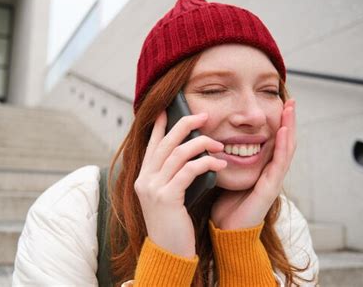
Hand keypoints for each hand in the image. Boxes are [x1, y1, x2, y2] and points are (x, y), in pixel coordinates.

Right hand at [134, 111, 227, 257]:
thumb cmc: (173, 223)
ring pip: (177, 154)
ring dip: (201, 144)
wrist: (168, 252)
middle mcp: (144, 179)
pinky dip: (206, 163)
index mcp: (143, 177)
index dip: (161, 125)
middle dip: (185, 125)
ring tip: (218, 143)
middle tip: (203, 116)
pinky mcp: (166, 198)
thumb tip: (188, 154)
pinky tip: (219, 162)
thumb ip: (172, 176)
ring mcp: (153, 188)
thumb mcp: (168, 195)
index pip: (152, 144)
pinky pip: (188, 171)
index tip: (169, 109)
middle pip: (165, 142)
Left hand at [210, 99, 296, 229]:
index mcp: (260, 168)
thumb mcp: (223, 172)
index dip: (277, 122)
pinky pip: (279, 165)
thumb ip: (223, 156)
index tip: (277, 101)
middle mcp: (270, 172)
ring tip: (290, 108)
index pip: (273, 140)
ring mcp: (272, 180)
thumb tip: (209, 135)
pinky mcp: (270, 189)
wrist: (225, 229)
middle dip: (287, 121)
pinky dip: (283, 147)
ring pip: (286, 150)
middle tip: (290, 100)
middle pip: (284, 141)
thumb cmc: (223, 202)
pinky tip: (284, 132)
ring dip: (290, 128)